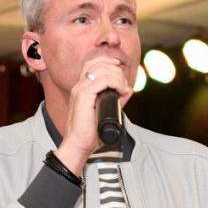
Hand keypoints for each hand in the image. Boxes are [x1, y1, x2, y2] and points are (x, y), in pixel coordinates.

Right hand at [54, 55, 132, 175]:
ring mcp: (80, 90)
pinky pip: (102, 81)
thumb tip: (128, 90)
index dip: (108, 62)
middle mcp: (79, 86)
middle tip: (124, 85)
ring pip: (101, 69)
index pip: (92, 63)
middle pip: (98, 63)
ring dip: (117, 76)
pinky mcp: (83, 96)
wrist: (79, 145)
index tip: (120, 70)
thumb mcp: (106, 111)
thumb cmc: (90, 133)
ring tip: (123, 89)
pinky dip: (116, 83)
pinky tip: (121, 91)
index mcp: (81, 88)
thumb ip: (116, 99)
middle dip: (116, 70)